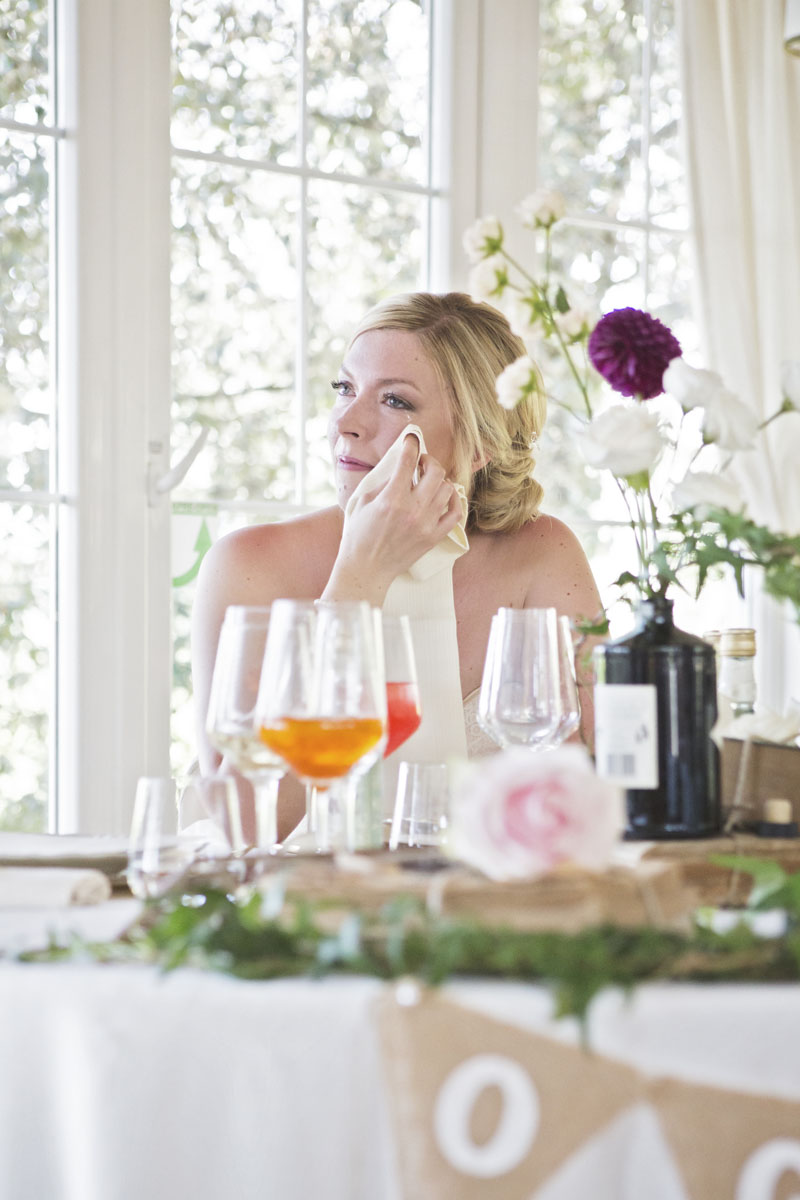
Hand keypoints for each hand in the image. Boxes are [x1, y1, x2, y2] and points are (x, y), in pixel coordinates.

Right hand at [324, 436, 461, 603]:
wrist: (366, 568)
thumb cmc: (358, 535)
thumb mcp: (361, 502)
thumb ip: (382, 481)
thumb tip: (399, 465)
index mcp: (391, 499)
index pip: (407, 460)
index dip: (411, 444)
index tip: (411, 439)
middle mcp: (412, 510)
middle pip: (435, 472)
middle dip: (428, 460)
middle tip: (420, 463)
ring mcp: (426, 524)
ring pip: (446, 489)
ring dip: (438, 480)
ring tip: (428, 481)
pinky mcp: (433, 537)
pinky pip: (455, 513)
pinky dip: (453, 500)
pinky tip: (443, 495)